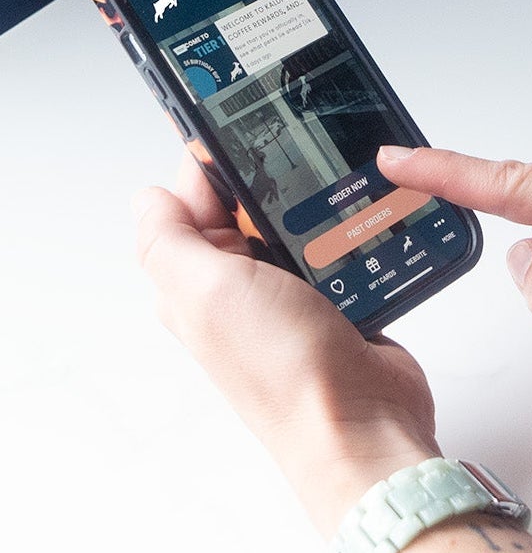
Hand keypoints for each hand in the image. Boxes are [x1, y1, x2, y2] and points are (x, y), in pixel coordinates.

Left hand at [134, 155, 439, 536]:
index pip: (190, 203)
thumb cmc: (285, 369)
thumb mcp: (207, 289)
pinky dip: (351, 235)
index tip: (242, 132)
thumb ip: (170, 238)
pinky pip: (340, 249)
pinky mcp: (338, 301)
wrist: (362, 420)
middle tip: (296, 165)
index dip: (211, 164)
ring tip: (332, 199)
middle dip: (270, 182)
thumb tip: (148, 196)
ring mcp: (290, 297)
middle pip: (246, 209)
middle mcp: (238, 291)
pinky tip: (359, 228)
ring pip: (297, 225)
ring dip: (315, 210)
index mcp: (194, 284)